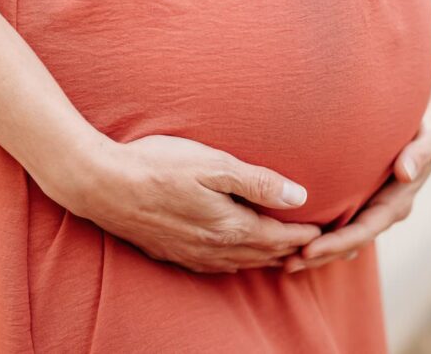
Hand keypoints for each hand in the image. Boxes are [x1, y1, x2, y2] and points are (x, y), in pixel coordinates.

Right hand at [60, 134, 322, 273]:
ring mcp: (191, 254)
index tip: (328, 228)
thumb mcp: (213, 164)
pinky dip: (237, 261)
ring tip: (285, 252)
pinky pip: (216, 266)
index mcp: (230, 226)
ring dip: (266, 258)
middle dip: (293, 250)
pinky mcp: (172, 253)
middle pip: (265, 254)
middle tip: (317, 246)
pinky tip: (236, 255)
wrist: (102, 184)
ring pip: (241, 263)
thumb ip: (259, 181)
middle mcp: (215, 248)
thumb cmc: (157, 165)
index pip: (280, 236)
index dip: (306, 233)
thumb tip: (301, 196)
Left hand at [283, 88, 430, 272]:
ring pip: (343, 233)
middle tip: (287, 264)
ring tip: (284, 260)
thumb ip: (423, 150)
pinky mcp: (360, 192)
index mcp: (400, 197)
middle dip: (321, 254)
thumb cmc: (425, 115)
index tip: (308, 250)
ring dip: (317, 249)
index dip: (339, 242)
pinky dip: (318, 230)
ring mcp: (372, 201)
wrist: (420, 105)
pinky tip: (292, 238)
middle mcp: (385, 205)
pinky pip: (339, 216)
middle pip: (351, 240)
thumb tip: (406, 174)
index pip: (367, 228)